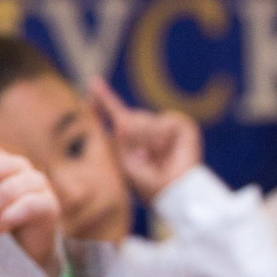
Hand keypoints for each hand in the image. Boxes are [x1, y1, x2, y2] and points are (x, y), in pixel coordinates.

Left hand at [92, 77, 201, 200]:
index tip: (93, 83)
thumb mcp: (125, 161)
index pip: (117, 112)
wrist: (173, 193)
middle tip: (142, 158)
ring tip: (158, 158)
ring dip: (146, 140)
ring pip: (145, 119)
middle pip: (128, 117)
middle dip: (129, 137)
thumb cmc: (148, 184)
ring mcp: (167, 126)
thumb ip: (119, 137)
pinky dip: (162, 137)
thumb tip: (121, 119)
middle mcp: (150, 127)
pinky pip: (165, 121)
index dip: (105, 98)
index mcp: (134, 136)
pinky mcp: (183, 126)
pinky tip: (168, 151)